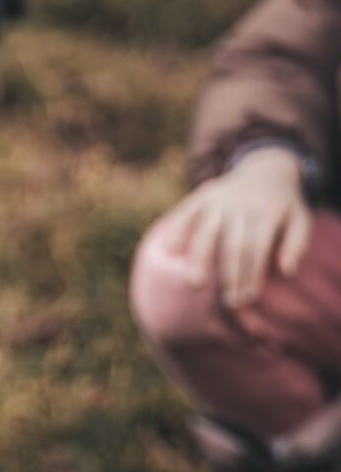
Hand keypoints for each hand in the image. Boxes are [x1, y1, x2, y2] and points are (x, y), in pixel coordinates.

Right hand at [156, 146, 311, 307]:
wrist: (267, 170)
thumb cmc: (282, 206)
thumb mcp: (301, 219)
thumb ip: (297, 244)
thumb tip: (286, 271)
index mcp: (268, 212)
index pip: (257, 249)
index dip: (252, 275)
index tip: (248, 298)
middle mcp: (242, 204)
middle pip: (233, 245)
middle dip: (230, 275)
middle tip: (229, 301)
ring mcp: (220, 198)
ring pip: (207, 231)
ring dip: (200, 259)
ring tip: (195, 284)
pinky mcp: (203, 194)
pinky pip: (186, 211)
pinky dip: (177, 229)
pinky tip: (170, 249)